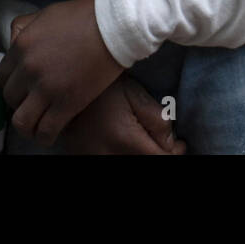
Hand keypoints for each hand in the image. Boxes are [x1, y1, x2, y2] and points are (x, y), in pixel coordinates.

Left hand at [0, 0, 125, 145]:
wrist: (112, 25)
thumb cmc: (83, 16)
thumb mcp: (44, 15)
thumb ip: (25, 28)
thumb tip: (15, 39)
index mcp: (21, 45)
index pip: (2, 75)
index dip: (13, 84)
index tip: (23, 88)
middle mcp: (28, 69)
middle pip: (10, 98)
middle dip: (20, 103)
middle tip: (33, 103)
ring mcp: (46, 88)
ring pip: (22, 121)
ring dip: (28, 125)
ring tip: (37, 124)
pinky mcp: (67, 103)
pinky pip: (46, 130)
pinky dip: (44, 136)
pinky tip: (50, 134)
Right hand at [61, 76, 185, 154]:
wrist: (65, 82)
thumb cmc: (103, 85)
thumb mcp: (135, 94)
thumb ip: (158, 119)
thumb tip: (172, 143)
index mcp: (124, 139)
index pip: (160, 160)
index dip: (174, 154)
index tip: (179, 143)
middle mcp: (108, 155)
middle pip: (145, 162)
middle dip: (158, 154)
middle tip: (163, 142)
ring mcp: (93, 158)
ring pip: (130, 162)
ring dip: (140, 154)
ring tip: (141, 138)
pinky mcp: (83, 158)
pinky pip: (112, 159)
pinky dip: (123, 154)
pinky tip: (126, 142)